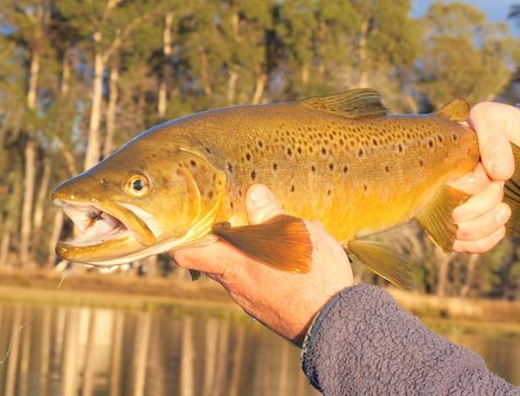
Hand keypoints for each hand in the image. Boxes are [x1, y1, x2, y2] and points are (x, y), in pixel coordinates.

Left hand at [170, 184, 353, 344]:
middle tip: (238, 218)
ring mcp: (251, 300)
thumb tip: (254, 194)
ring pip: (239, 270)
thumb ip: (273, 215)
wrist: (335, 325)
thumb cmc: (314, 278)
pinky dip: (265, 269)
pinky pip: (257, 283)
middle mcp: (236, 285)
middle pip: (215, 258)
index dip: (183, 236)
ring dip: (249, 253)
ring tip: (273, 237)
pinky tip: (289, 261)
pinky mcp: (267, 309)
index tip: (190, 221)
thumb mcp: (298, 235)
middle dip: (224, 239)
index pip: (187, 253)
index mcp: (235, 263)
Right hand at [449, 102, 519, 253]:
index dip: (474, 186)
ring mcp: (448, 207)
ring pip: (458, 234)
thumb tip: (498, 173)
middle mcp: (436, 187)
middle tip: (500, 184)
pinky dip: (486, 240)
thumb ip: (493, 139)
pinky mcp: (463, 223)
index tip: (494, 173)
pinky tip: (500, 225)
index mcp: (436, 162)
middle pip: (453, 215)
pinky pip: (466, 246)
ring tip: (505, 209)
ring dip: (487, 224)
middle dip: (485, 202)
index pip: (445, 189)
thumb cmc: (499, 127)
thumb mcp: (495, 119)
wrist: (518, 140)